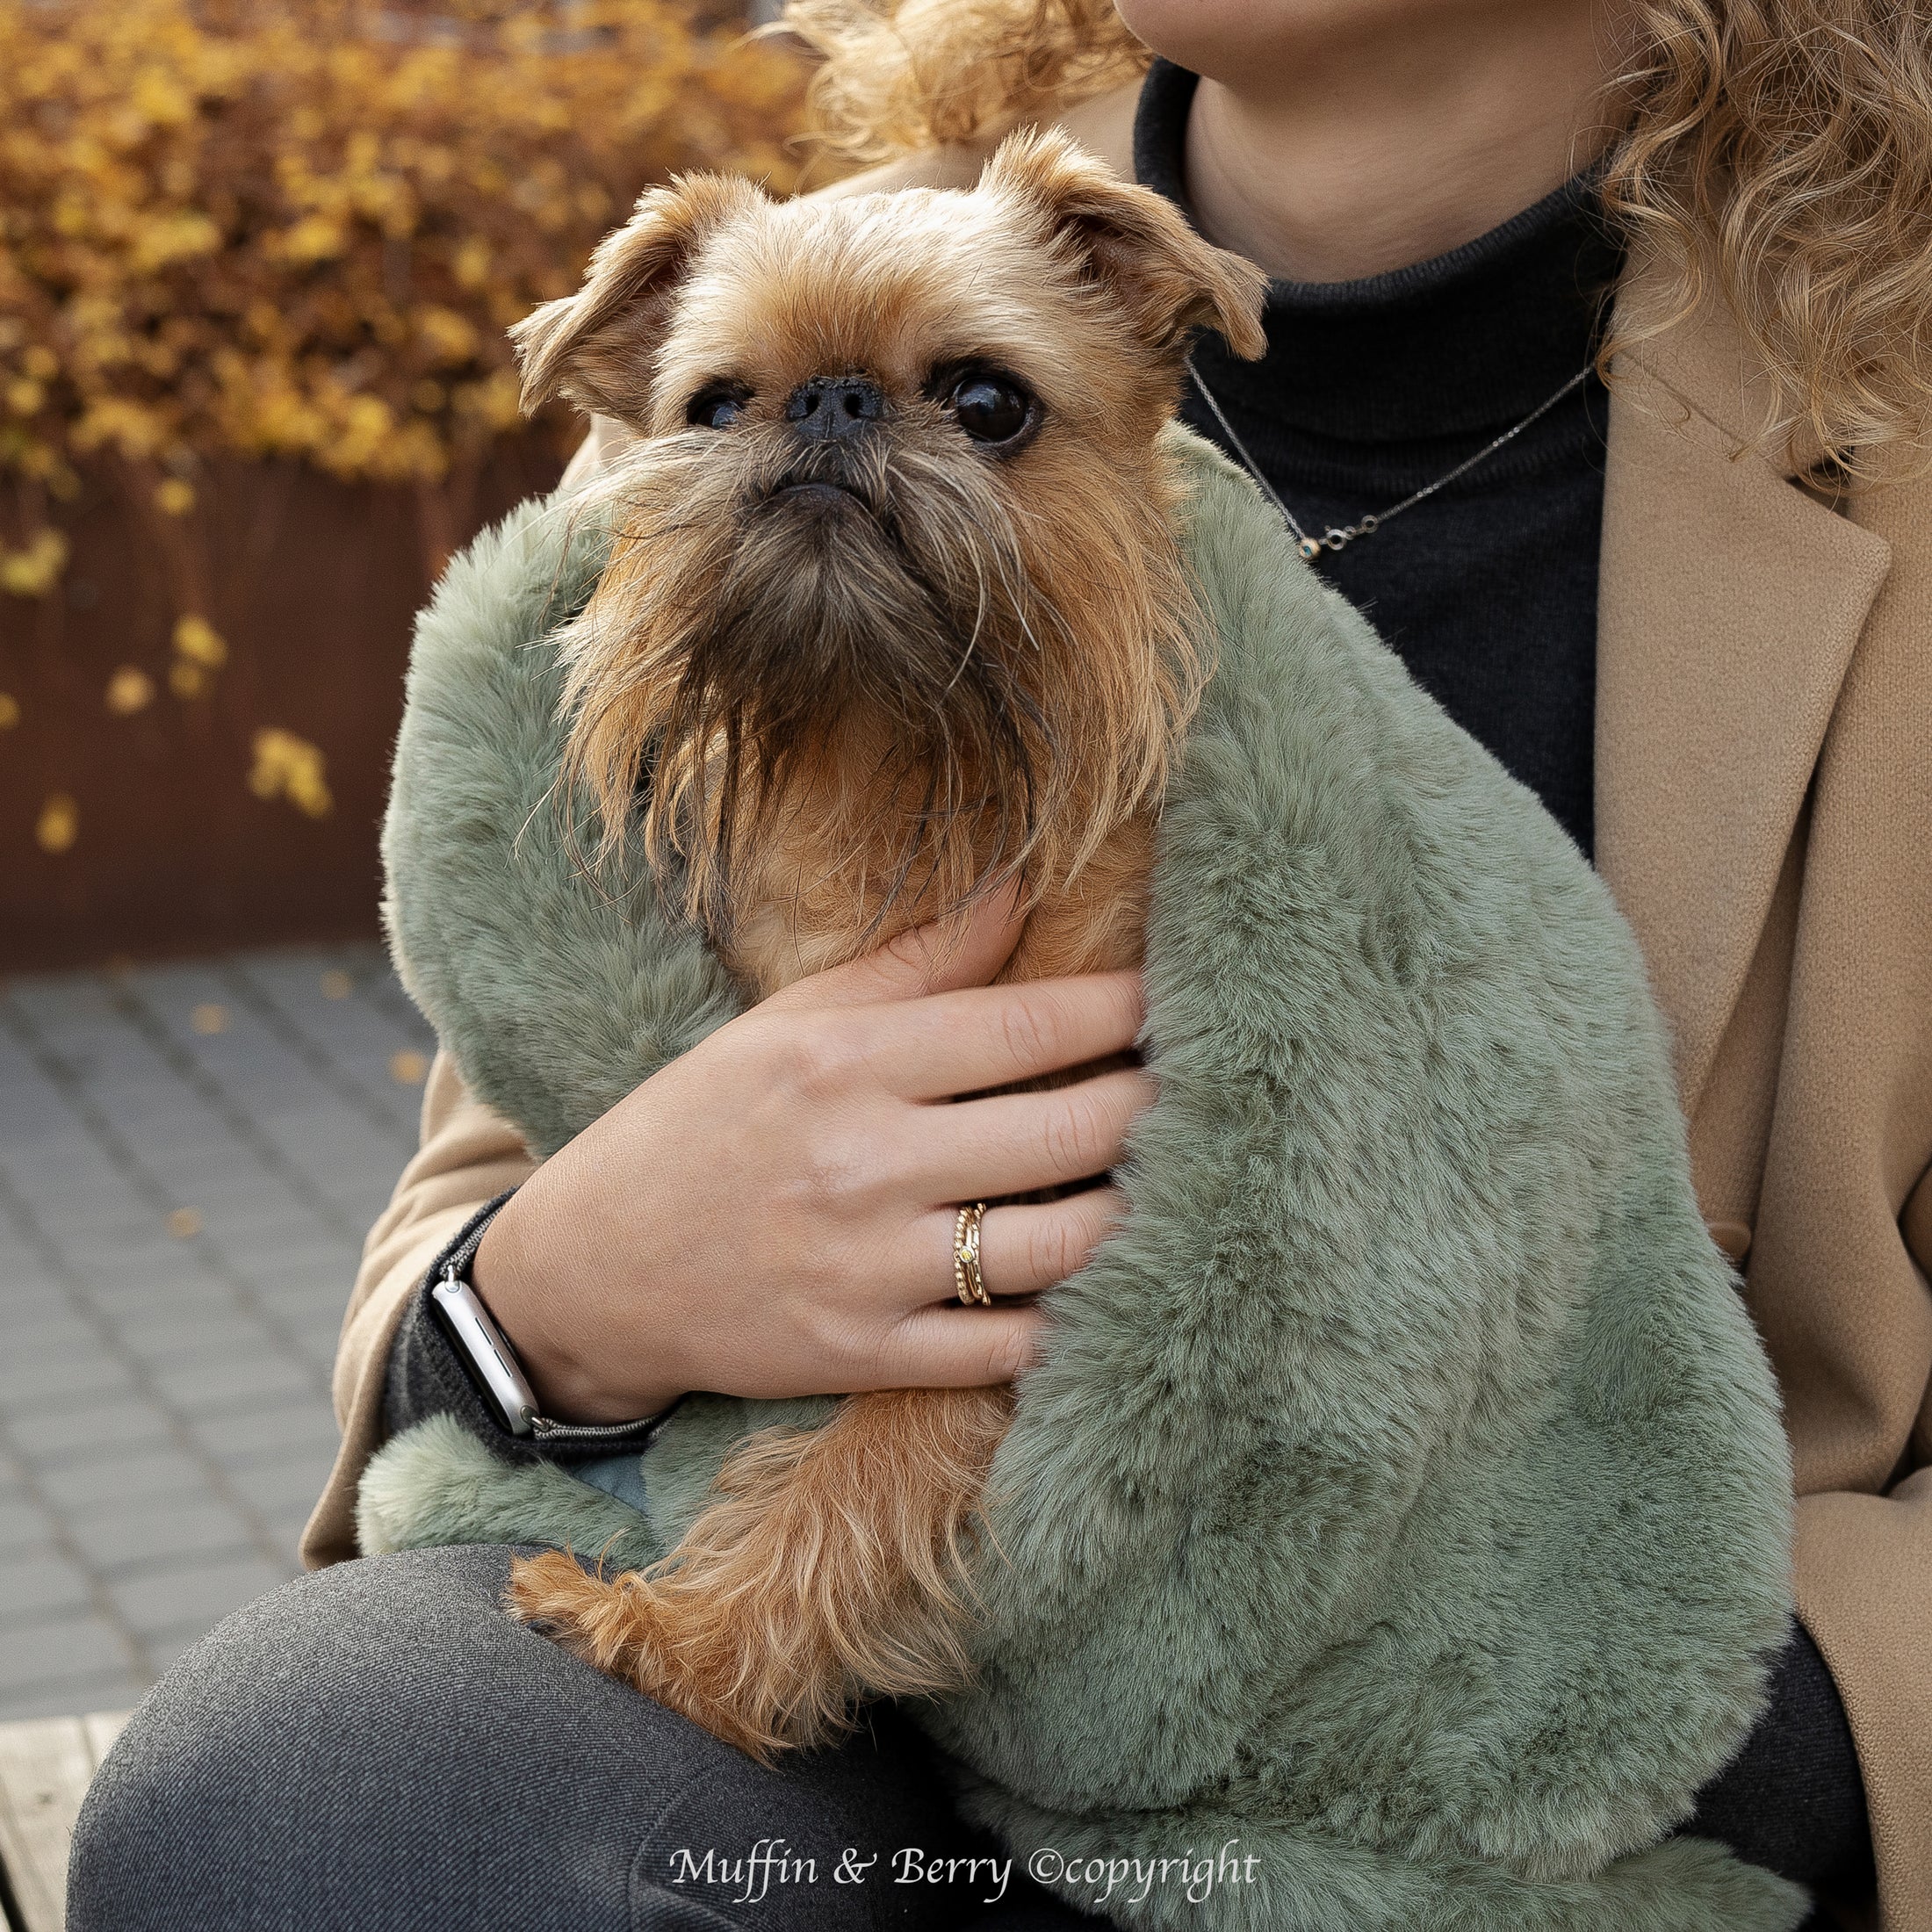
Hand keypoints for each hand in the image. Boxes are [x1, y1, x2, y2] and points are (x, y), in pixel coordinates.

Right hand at [471, 891, 1150, 1420]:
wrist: (592, 1272)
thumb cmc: (697, 1124)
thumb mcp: (787, 1022)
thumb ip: (914, 961)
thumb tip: (1022, 887)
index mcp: (848, 1061)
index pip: (1031, 1026)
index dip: (1127, 1009)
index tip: (1183, 997)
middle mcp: (867, 1161)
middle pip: (1072, 1130)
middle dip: (1155, 1104)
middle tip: (1203, 1087)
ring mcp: (871, 1267)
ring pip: (1063, 1242)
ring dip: (1134, 1208)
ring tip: (1165, 1176)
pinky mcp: (868, 1354)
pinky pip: (1011, 1345)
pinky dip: (1070, 1315)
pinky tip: (1103, 1277)